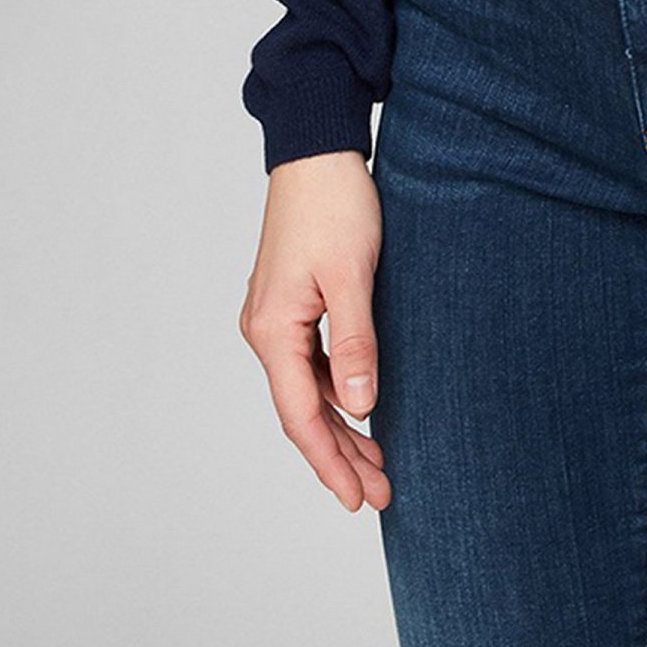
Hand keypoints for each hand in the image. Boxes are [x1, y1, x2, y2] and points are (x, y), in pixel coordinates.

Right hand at [238, 149, 391, 512]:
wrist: (317, 147)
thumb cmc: (334, 203)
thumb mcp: (352, 274)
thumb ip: (356, 340)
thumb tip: (360, 404)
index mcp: (273, 330)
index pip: (302, 416)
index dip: (330, 462)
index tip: (358, 498)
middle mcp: (265, 330)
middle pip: (304, 411)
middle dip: (341, 455)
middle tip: (381, 491)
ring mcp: (276, 317)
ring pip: (309, 390)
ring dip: (342, 426)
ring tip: (378, 463)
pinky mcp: (293, 302)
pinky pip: (312, 364)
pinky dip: (338, 390)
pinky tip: (363, 407)